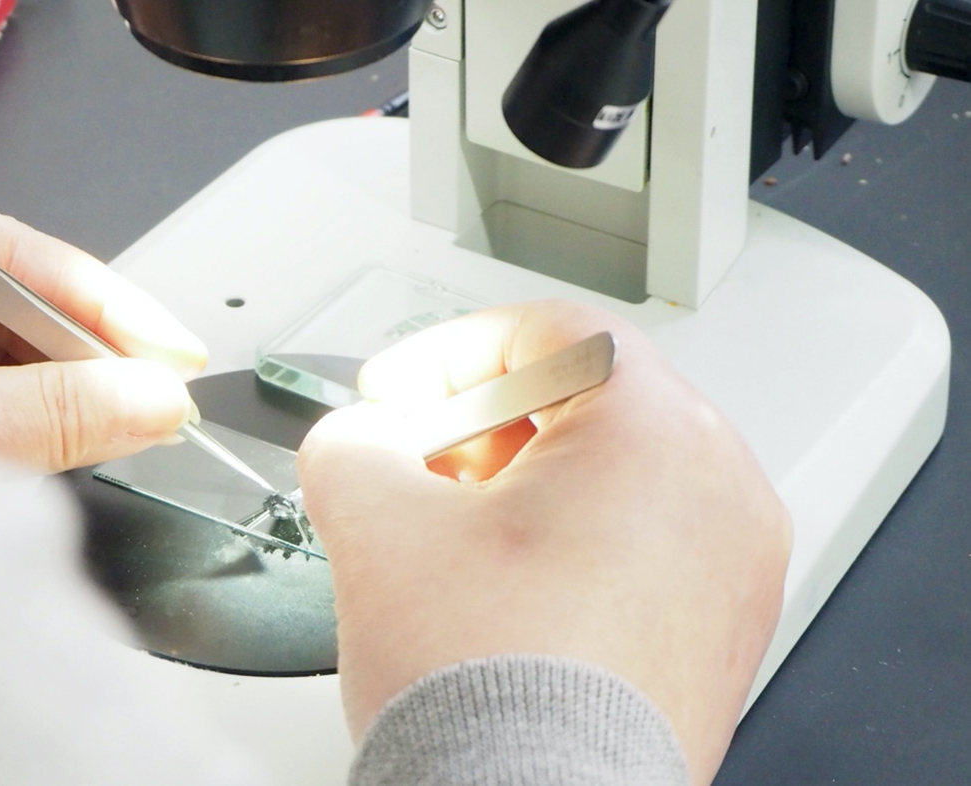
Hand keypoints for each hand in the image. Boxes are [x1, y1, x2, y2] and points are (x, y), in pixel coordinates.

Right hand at [297, 300, 790, 785]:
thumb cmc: (493, 690)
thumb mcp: (376, 524)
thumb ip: (351, 442)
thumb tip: (358, 440)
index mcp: (655, 431)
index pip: (550, 331)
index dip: (450, 352)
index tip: (400, 392)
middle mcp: (721, 488)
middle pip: (588, 401)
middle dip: (483, 424)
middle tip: (416, 461)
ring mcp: (734, 565)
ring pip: (619, 476)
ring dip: (526, 484)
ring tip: (453, 535)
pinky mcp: (724, 629)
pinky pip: (646, 546)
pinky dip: (574, 545)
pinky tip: (505, 591)